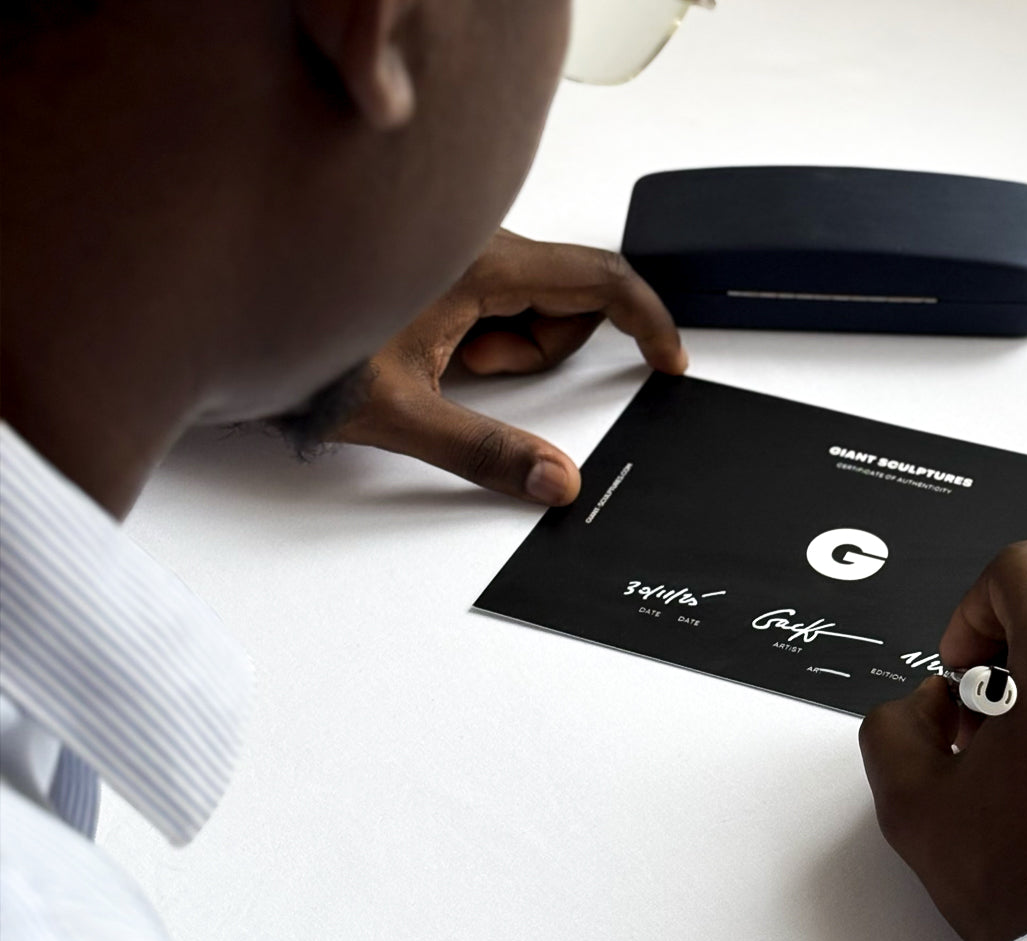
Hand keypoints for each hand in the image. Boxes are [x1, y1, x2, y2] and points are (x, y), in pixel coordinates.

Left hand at [333, 229, 686, 503]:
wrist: (228, 315)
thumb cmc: (304, 349)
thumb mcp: (402, 412)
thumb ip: (486, 451)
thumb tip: (557, 483)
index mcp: (480, 260)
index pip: (599, 278)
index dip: (647, 320)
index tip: (668, 360)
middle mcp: (475, 241)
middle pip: (564, 300)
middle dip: (534, 352)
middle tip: (468, 374)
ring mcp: (456, 248)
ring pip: (528, 305)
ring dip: (500, 348)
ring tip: (433, 360)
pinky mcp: (439, 261)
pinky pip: (493, 303)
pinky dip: (478, 337)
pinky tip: (425, 347)